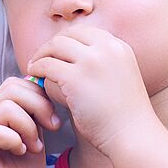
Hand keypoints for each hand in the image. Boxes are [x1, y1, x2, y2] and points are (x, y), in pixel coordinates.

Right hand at [0, 77, 61, 167]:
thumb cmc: (24, 165)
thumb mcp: (34, 131)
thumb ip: (35, 110)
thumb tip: (46, 86)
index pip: (14, 84)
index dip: (38, 95)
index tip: (53, 118)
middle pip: (10, 89)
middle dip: (38, 106)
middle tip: (50, 128)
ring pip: (5, 108)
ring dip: (28, 127)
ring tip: (33, 146)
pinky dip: (16, 141)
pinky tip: (20, 152)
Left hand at [26, 26, 154, 156]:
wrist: (133, 135)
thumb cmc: (123, 114)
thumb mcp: (119, 74)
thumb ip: (101, 61)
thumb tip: (71, 54)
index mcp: (118, 46)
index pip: (84, 31)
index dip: (66, 39)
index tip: (56, 50)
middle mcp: (107, 49)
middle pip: (67, 35)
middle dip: (50, 45)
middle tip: (40, 56)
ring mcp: (91, 62)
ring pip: (55, 46)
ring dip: (41, 54)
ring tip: (34, 65)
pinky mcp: (76, 78)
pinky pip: (47, 65)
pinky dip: (37, 68)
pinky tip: (34, 74)